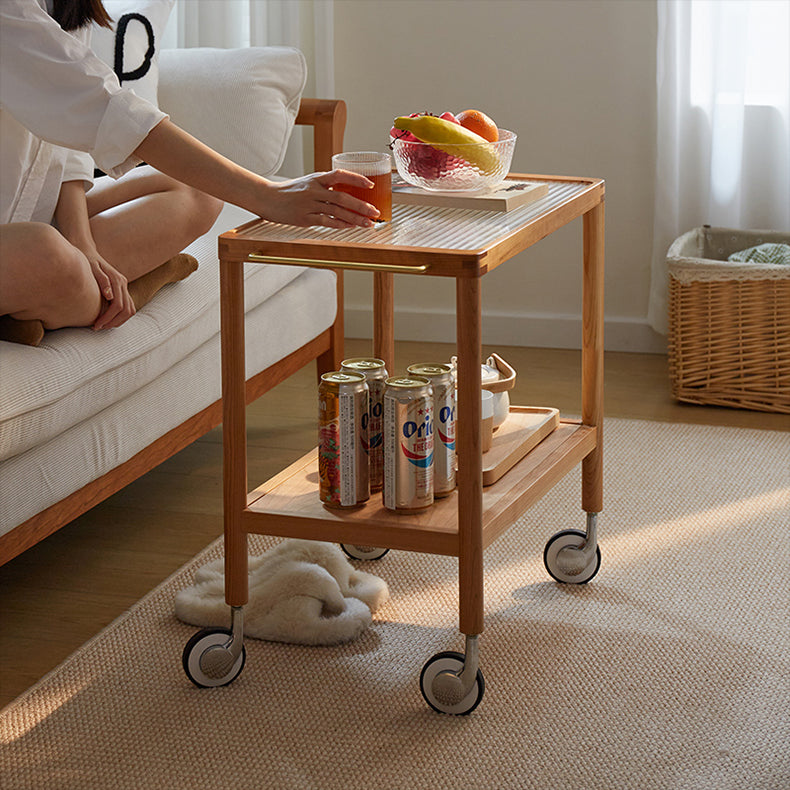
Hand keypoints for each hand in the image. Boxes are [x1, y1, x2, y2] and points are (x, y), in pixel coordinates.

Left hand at [84, 249, 135, 330]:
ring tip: (103, 325)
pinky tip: (108, 319)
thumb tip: (109, 296)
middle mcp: (123, 284)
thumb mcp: (91, 268)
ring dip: (119, 321)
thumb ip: (101, 280)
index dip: (108, 318)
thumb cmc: (86, 260)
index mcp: (117, 280)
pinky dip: (120, 316)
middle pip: (126, 310)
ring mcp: (124, 287)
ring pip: (130, 310)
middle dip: (113, 322)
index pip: (118, 305)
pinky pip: (128, 307)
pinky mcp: (122, 289)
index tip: (96, 325)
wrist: (87, 251)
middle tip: (99, 327)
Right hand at [257, 170, 379, 227]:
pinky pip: (326, 221)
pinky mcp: (305, 217)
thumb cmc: (289, 191)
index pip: (340, 174)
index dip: (356, 179)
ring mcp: (309, 204)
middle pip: (342, 197)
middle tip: (375, 211)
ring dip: (354, 218)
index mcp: (316, 178)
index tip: (370, 184)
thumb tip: (344, 193)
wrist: (267, 198)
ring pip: (336, 211)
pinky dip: (339, 224)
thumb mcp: (308, 183)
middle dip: (361, 205)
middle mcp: (314, 190)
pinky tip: (350, 227)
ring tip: (368, 223)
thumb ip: (324, 186)